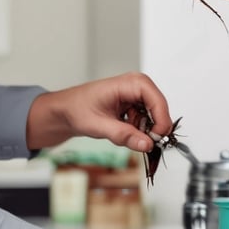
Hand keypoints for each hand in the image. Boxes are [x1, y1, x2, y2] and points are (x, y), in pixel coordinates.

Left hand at [26, 72, 172, 151]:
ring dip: (141, 131)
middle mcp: (137, 86)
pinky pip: (145, 121)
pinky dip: (136, 131)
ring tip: (120, 133)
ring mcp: (137, 96)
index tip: (155, 140)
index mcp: (130, 83)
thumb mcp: (98, 125)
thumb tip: (147, 144)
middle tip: (138, 142)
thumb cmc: (77, 109)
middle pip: (159, 110)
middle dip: (150, 129)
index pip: (157, 101)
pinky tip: (120, 130)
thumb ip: (124, 135)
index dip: (161, 122)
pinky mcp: (134, 105)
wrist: (66, 110)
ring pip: (153, 118)